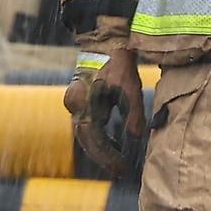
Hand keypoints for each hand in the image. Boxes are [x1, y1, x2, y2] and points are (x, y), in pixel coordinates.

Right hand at [63, 49, 144, 176]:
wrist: (106, 40)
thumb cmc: (119, 62)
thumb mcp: (130, 88)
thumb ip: (133, 114)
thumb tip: (136, 137)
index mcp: (83, 103)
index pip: (93, 140)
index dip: (107, 157)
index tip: (121, 169)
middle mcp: (74, 104)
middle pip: (87, 139)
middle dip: (104, 156)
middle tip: (121, 170)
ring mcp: (74, 101)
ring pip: (86, 132)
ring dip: (101, 145)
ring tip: (119, 159)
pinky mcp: (80, 98)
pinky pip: (87, 122)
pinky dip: (99, 133)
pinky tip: (113, 140)